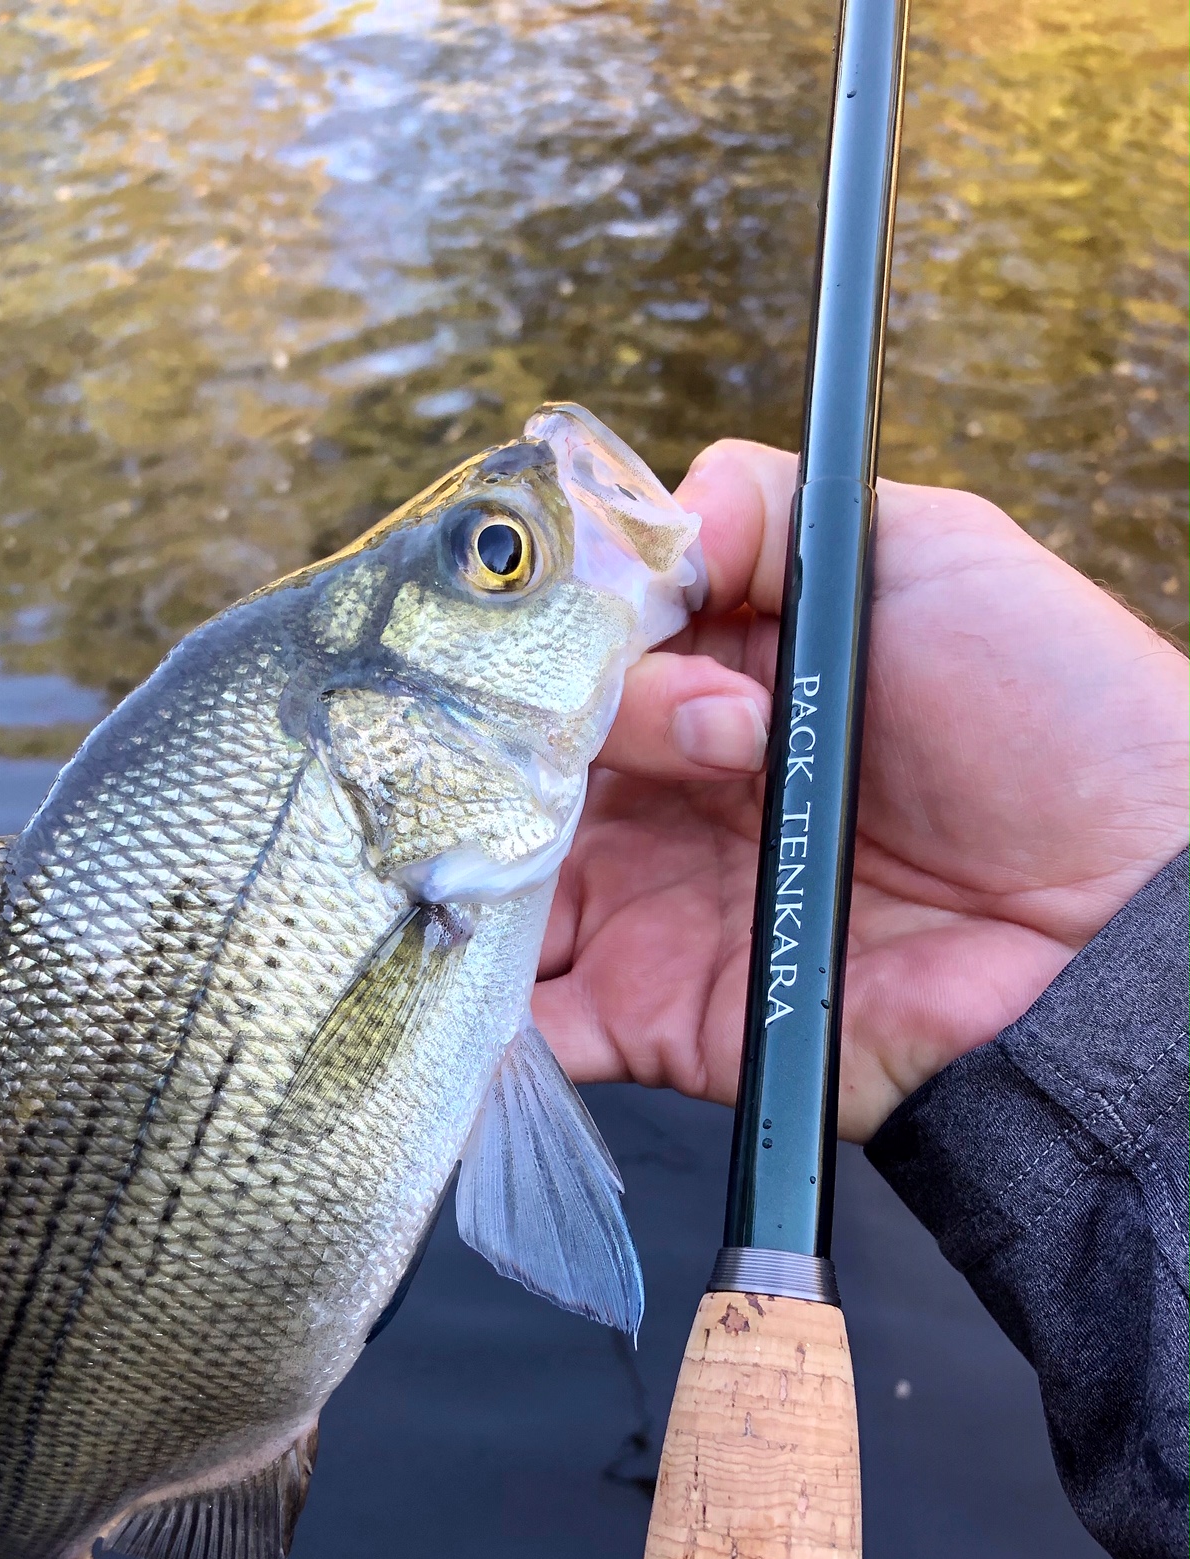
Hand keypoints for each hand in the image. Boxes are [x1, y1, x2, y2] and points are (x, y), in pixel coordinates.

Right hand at [535, 440, 1189, 1141]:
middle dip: (542, 742)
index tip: (635, 634)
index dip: (571, 634)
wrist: (1122, 916)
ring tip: (488, 845)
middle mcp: (666, 795)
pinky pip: (544, 1029)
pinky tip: (455, 974)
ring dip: (466, 869)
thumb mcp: (927, 553)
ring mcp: (653, 908)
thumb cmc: (1056, 721)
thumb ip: (776, 511)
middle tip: (714, 745)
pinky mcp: (661, 1017)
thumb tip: (649, 520)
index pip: (575, 650)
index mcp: (716, 683)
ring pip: (499, 888)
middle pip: (520, 763)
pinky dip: (481, 1018)